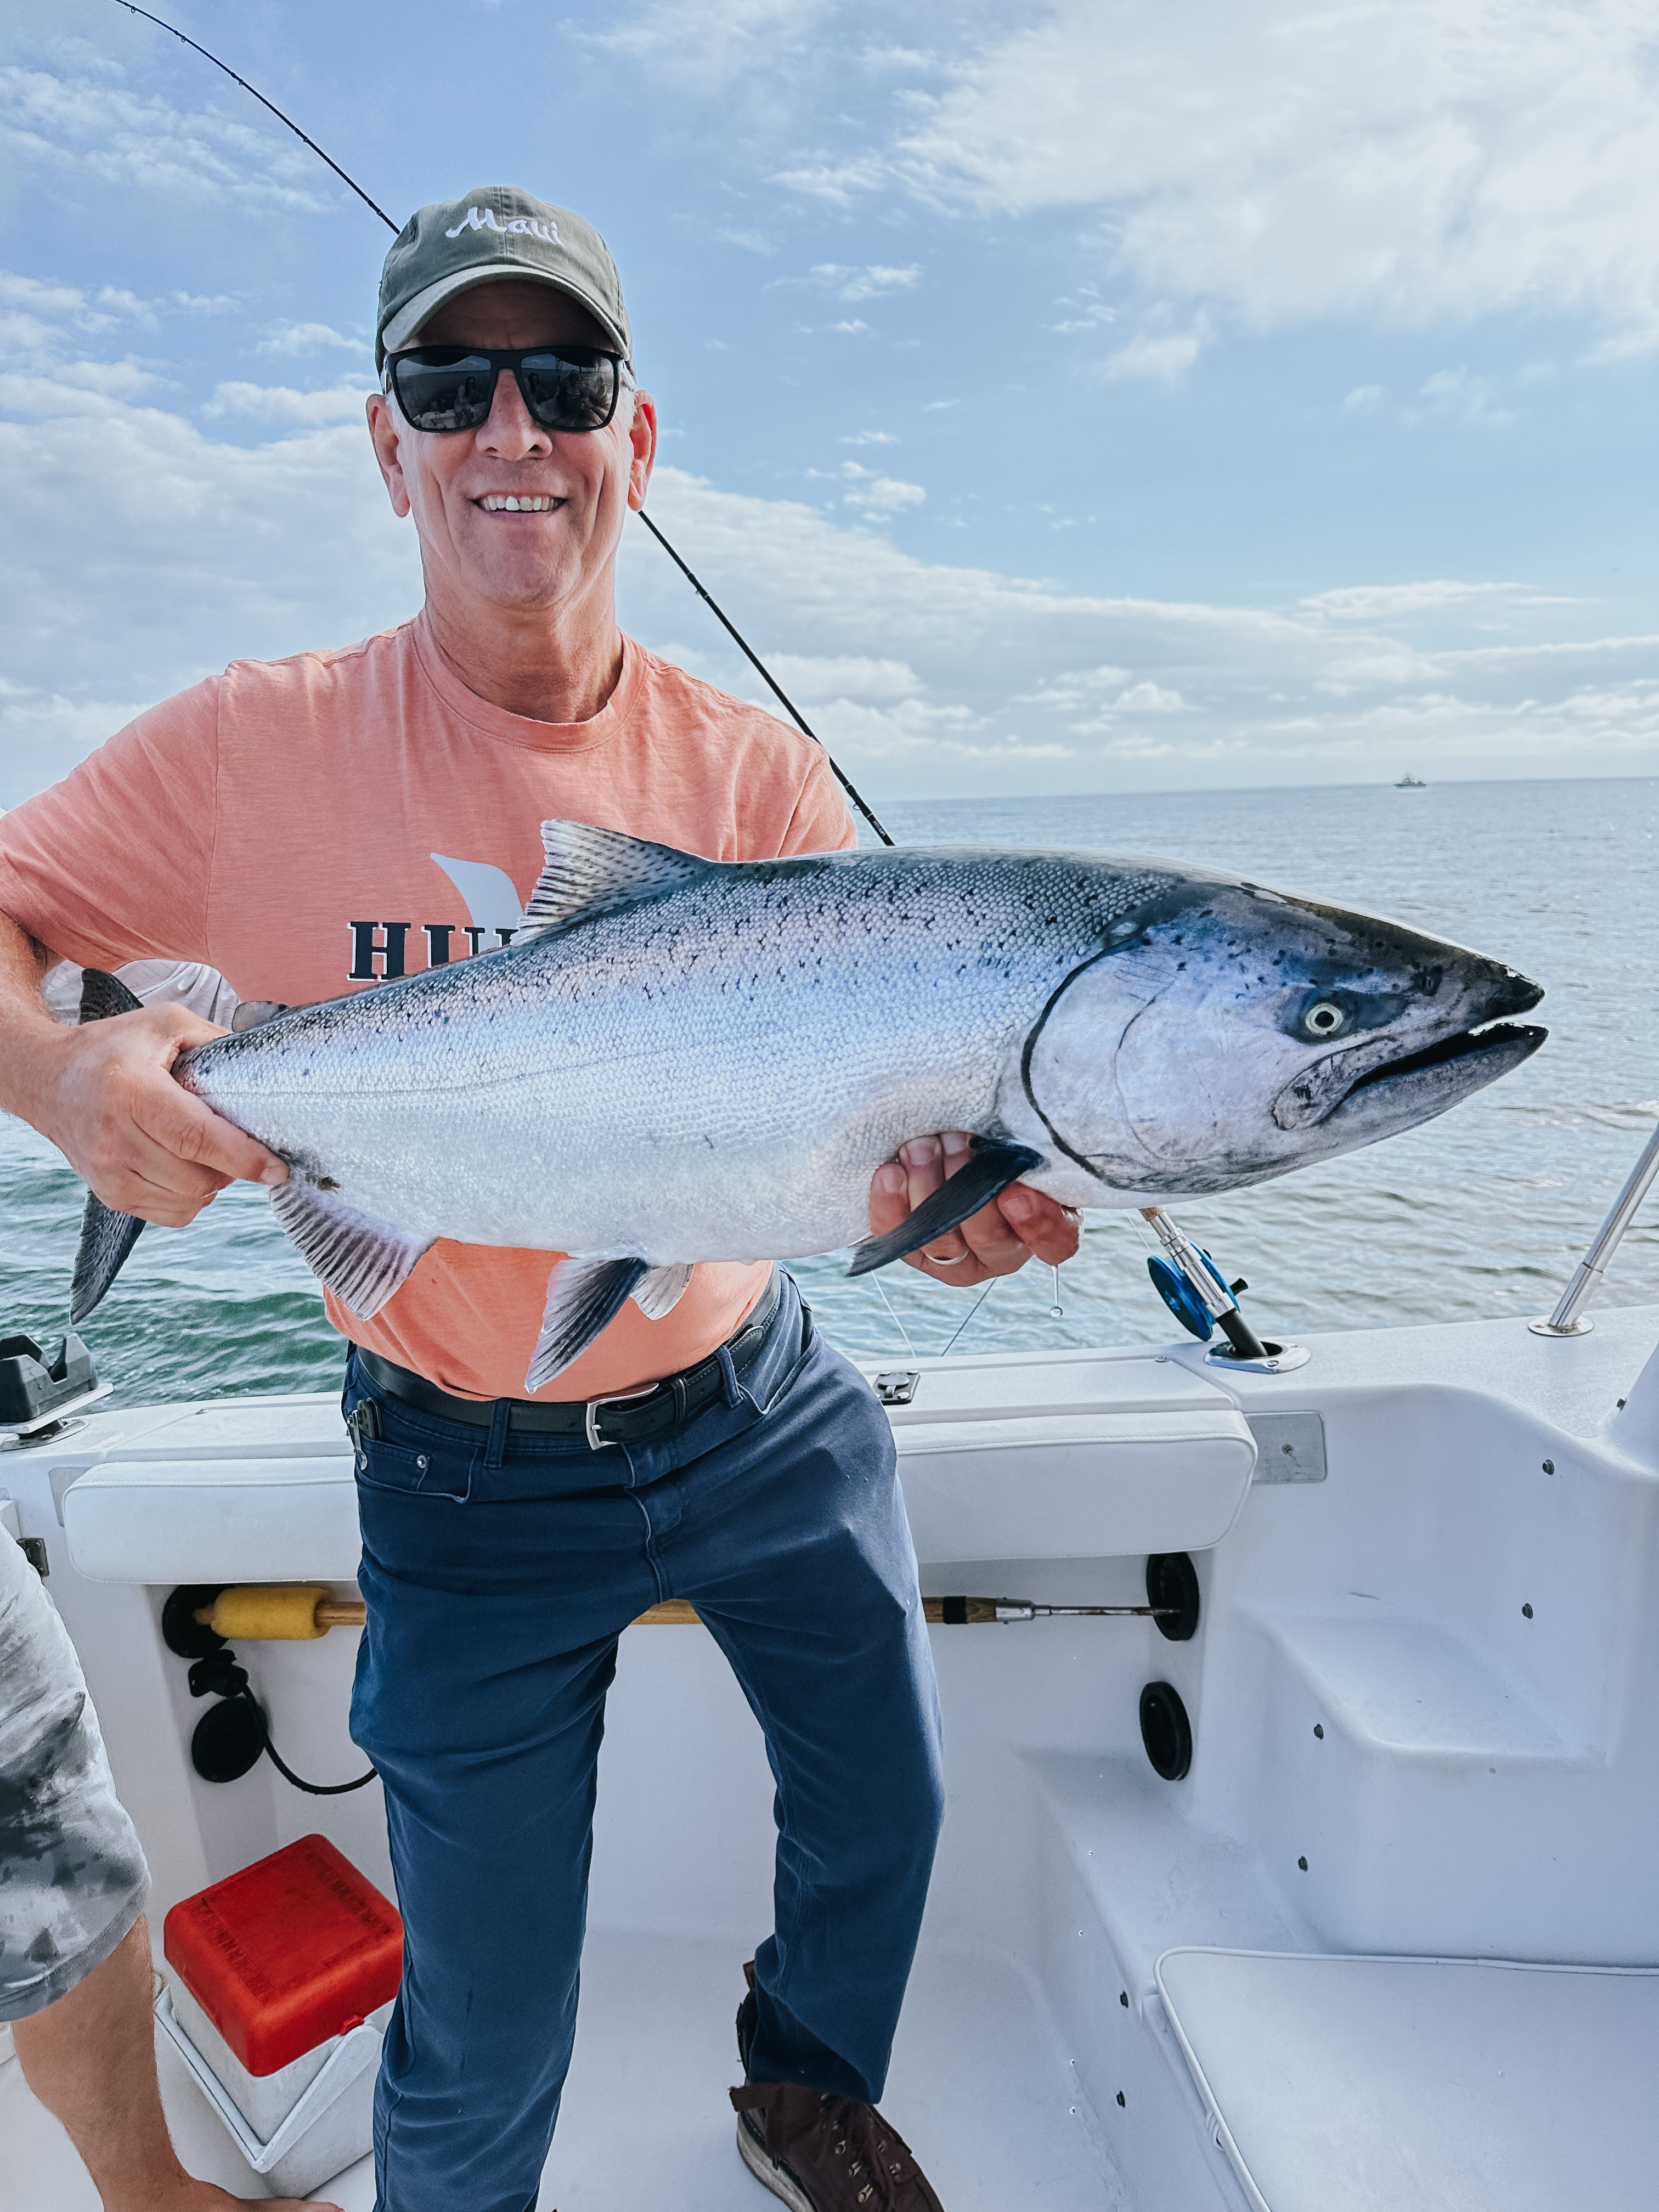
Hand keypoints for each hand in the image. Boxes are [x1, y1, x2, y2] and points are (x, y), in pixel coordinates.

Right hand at [34, 1003, 286, 1226]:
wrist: (49, 1078)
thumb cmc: (112, 1049)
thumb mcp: (167, 1024)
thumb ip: (218, 1043)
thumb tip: (266, 1071)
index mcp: (132, 1093)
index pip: (198, 1139)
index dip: (244, 1158)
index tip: (277, 1168)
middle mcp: (114, 1139)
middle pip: (199, 1177)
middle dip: (232, 1166)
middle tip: (235, 1141)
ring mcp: (108, 1173)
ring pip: (190, 1200)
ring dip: (213, 1182)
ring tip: (205, 1150)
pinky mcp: (109, 1194)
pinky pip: (173, 1214)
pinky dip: (191, 1197)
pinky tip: (185, 1166)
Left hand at [869, 1132, 1080, 1288]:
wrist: (947, 1140)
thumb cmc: (1000, 1140)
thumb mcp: (1028, 1140)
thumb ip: (1034, 1147)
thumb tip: (1023, 1141)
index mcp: (1042, 1229)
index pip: (1054, 1242)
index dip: (1037, 1223)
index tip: (1015, 1191)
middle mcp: (998, 1251)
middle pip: (989, 1238)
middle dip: (969, 1187)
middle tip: (956, 1142)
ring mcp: (952, 1257)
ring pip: (941, 1240)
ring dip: (928, 1190)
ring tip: (920, 1147)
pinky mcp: (910, 1247)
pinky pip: (897, 1236)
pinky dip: (891, 1204)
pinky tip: (890, 1173)